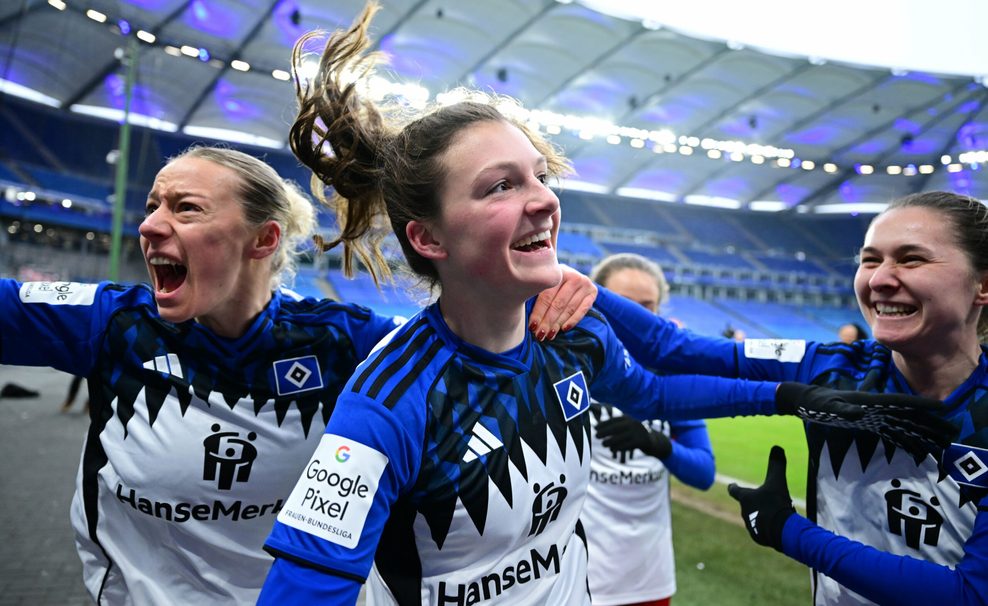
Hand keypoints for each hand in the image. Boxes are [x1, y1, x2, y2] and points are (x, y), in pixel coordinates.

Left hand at [530, 264, 596, 340]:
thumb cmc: (552, 284)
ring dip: (558, 324)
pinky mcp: (593, 292)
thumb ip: (537, 295)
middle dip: (547, 321)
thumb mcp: (545, 284)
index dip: (539, 313)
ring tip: (549, 335)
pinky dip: (573, 320)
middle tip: (540, 335)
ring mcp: (585, 283)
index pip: (546, 296)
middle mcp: (573, 276)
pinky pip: (582, 310)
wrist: (573, 277)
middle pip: (558, 304)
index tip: (532, 326)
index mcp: (556, 272)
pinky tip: (564, 329)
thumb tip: (527, 317)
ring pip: (569, 308)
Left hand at [595, 415, 671, 459]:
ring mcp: (638, 432)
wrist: (653, 442)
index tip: (595, 428)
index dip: (604, 424)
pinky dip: (618, 447)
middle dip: (605, 431)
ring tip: (603, 444)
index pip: (614, 420)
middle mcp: (633, 424)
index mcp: (629, 419)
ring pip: (621, 437)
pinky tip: (612, 449)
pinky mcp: (641, 442)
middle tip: (596, 436)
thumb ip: (616, 428)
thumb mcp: (627, 429)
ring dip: (610, 441)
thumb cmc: (635, 436)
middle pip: (617, 428)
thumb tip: (598, 428)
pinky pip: (627, 445)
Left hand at [727, 446, 794, 550]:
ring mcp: (750, 526)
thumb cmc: (776, 504)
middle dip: (754, 502)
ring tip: (775, 514)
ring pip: (754, 518)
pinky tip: (778, 526)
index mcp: (745, 498)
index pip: (734, 490)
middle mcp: (744, 512)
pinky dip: (768, 527)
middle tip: (766, 500)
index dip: (733, 487)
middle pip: (747, 505)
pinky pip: (762, 531)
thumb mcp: (777, 481)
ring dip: (762, 515)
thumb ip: (776, 464)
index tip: (731, 485)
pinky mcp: (759, 538)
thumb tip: (777, 447)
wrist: (780, 531)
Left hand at [774, 382, 958, 456]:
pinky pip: (891, 434)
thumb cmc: (814, 402)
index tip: (941, 407)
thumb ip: (840, 409)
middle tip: (951, 432)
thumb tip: (858, 413)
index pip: (899, 403)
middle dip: (929, 423)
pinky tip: (916, 450)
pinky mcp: (867, 425)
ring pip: (902, 425)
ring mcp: (872, 416)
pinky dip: (905, 441)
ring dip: (921, 433)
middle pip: (907, 415)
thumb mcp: (825, 405)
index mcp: (868, 401)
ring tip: (941, 443)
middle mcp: (874, 408)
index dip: (920, 405)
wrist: (804, 401)